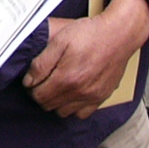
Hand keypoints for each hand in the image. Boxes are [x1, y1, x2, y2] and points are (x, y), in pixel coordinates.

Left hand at [21, 0, 148, 119]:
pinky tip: (71, 94)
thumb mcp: (60, 41)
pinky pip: (82, 114)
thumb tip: (29, 81)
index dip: (31, 88)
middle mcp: (79, 93)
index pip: (38, 96)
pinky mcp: (101, 97)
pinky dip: (73, 107)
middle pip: (49, 105)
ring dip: (55, 102)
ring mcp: (91, 97)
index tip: (31, 80)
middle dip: (41, 95)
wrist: (119, 34)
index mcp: (66, 79)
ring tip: (55, 87)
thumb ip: (41, 63)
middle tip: (41, 82)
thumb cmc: (90, 34)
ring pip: (63, 112)